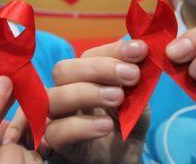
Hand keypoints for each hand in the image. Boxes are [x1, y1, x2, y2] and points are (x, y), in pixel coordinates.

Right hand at [4, 40, 149, 163]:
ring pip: (53, 97)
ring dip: (88, 92)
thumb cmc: (127, 131)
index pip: (88, 56)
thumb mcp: (139, 105)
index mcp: (84, 79)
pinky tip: (106, 125)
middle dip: (99, 68)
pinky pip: (56, 131)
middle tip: (131, 75)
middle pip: (63, 70)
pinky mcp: (57, 144)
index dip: (112, 50)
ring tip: (119, 98)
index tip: (140, 50)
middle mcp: (66, 93)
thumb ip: (138, 84)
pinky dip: (81, 125)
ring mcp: (58, 118)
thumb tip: (142, 54)